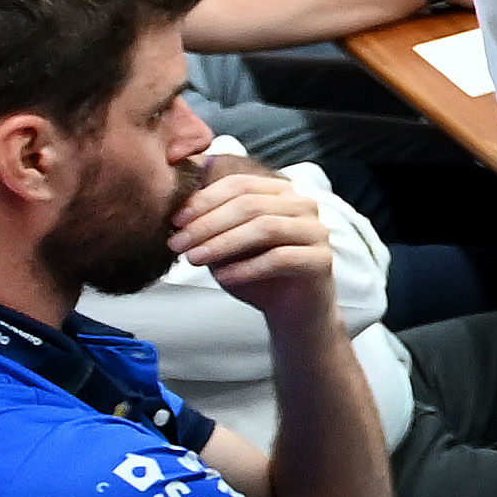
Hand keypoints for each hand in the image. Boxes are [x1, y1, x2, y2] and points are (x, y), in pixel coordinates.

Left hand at [175, 157, 344, 326]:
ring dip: (223, 243)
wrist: (291, 311)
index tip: (175, 221)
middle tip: (178, 243)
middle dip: (208, 224)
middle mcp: (303, 205)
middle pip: (250, 204)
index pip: (240, 185)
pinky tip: (223, 277)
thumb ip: (209, 224)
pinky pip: (280, 258)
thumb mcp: (226, 243)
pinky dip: (246, 267)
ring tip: (194, 259)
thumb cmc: (256, 272)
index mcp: (280, 193)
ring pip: (265, 228)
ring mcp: (316, 231)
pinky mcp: (322, 259)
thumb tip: (177, 210)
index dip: (204, 200)